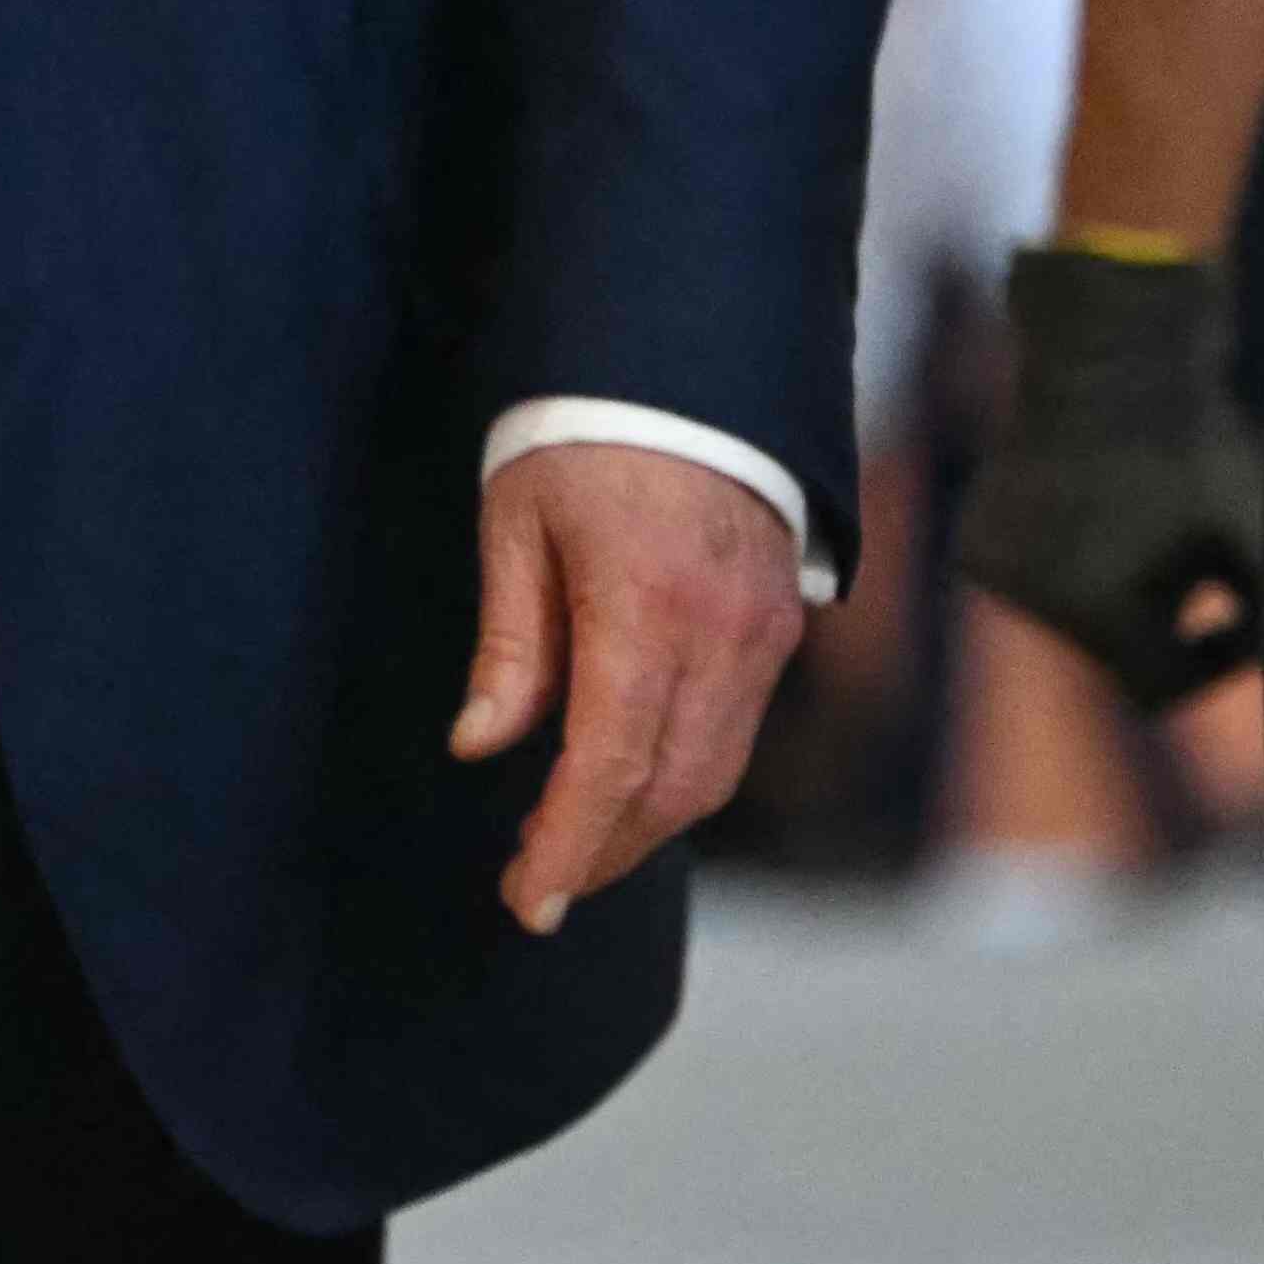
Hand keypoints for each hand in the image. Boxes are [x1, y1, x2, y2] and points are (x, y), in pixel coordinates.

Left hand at [454, 442, 806, 936]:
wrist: (693, 360)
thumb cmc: (585, 433)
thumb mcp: (518, 522)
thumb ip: (510, 644)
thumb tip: (481, 746)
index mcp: (643, 605)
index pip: (608, 765)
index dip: (566, 847)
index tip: (525, 903)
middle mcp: (719, 633)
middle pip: (669, 790)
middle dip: (603, 852)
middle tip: (536, 884)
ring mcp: (763, 634)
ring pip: (713, 773)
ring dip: (644, 824)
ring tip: (575, 844)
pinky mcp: (782, 627)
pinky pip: (735, 731)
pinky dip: (684, 776)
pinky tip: (629, 779)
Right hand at [959, 240, 1263, 712]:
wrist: (1106, 345)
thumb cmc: (1193, 436)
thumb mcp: (1251, 521)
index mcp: (1095, 610)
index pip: (1163, 688)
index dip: (1215, 656)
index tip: (1242, 603)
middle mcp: (1031, 604)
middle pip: (1117, 649)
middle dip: (1162, 607)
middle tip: (1194, 539)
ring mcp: (994, 575)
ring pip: (1077, 615)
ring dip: (1116, 582)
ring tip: (1142, 509)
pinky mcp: (975, 547)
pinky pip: (1039, 583)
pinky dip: (1071, 558)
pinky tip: (1095, 499)